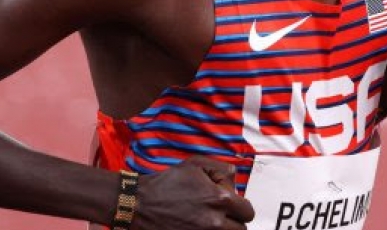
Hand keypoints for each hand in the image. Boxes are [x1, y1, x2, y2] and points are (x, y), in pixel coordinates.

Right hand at [132, 156, 254, 229]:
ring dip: (222, 228)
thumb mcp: (195, 164)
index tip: (229, 204)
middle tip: (220, 214)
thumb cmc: (166, 182)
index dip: (240, 206)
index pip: (247, 211)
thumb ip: (223, 170)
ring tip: (208, 220)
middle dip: (233, 221)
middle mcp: (214, 221)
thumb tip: (235, 184)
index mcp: (219, 199)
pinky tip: (195, 225)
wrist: (138, 203)